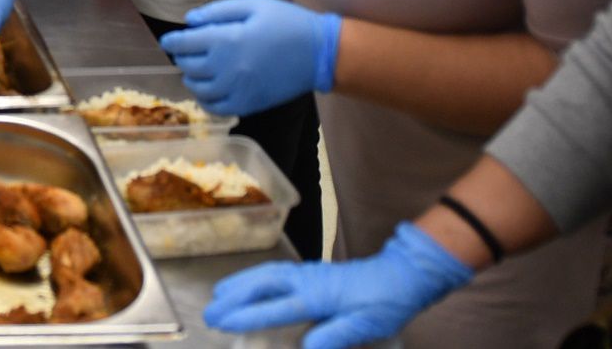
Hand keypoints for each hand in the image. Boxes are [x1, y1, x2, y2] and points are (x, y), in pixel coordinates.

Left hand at [159, 0, 342, 117]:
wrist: (320, 53)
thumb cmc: (287, 23)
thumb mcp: (253, 5)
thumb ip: (217, 12)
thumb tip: (190, 21)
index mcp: (226, 39)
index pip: (184, 44)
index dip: (172, 41)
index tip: (167, 40)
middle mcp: (226, 67)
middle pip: (188, 66)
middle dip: (182, 57)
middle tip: (187, 51)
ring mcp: (237, 89)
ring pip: (198, 89)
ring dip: (192, 78)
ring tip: (197, 70)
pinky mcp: (249, 104)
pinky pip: (216, 108)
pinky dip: (206, 100)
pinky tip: (208, 90)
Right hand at [204, 223, 472, 348]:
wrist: (401, 275)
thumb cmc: (385, 303)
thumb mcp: (366, 326)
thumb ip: (336, 336)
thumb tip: (305, 347)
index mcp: (318, 297)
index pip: (275, 307)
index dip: (246, 315)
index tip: (222, 321)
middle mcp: (307, 280)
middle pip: (262, 284)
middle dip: (233, 297)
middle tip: (210, 311)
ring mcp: (308, 273)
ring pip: (266, 273)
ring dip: (240, 282)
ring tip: (219, 293)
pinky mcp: (312, 271)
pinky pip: (275, 270)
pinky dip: (255, 275)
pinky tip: (249, 283)